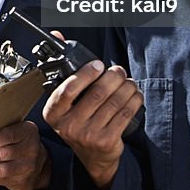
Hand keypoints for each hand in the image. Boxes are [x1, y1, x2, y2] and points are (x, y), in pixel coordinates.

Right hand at [43, 58, 142, 189]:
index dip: (86, 74)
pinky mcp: (107, 141)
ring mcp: (87, 135)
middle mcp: (68, 126)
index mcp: (53, 113)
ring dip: (126, 87)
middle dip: (113, 77)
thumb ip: (64, 68)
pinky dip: (134, 100)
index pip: (67, 90)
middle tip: (118, 71)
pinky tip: (135, 95)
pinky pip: (125, 114)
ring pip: (114, 102)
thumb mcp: (65, 100)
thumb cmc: (79, 120)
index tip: (99, 65)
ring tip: (129, 82)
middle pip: (96, 93)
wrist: (93, 157)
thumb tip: (57, 33)